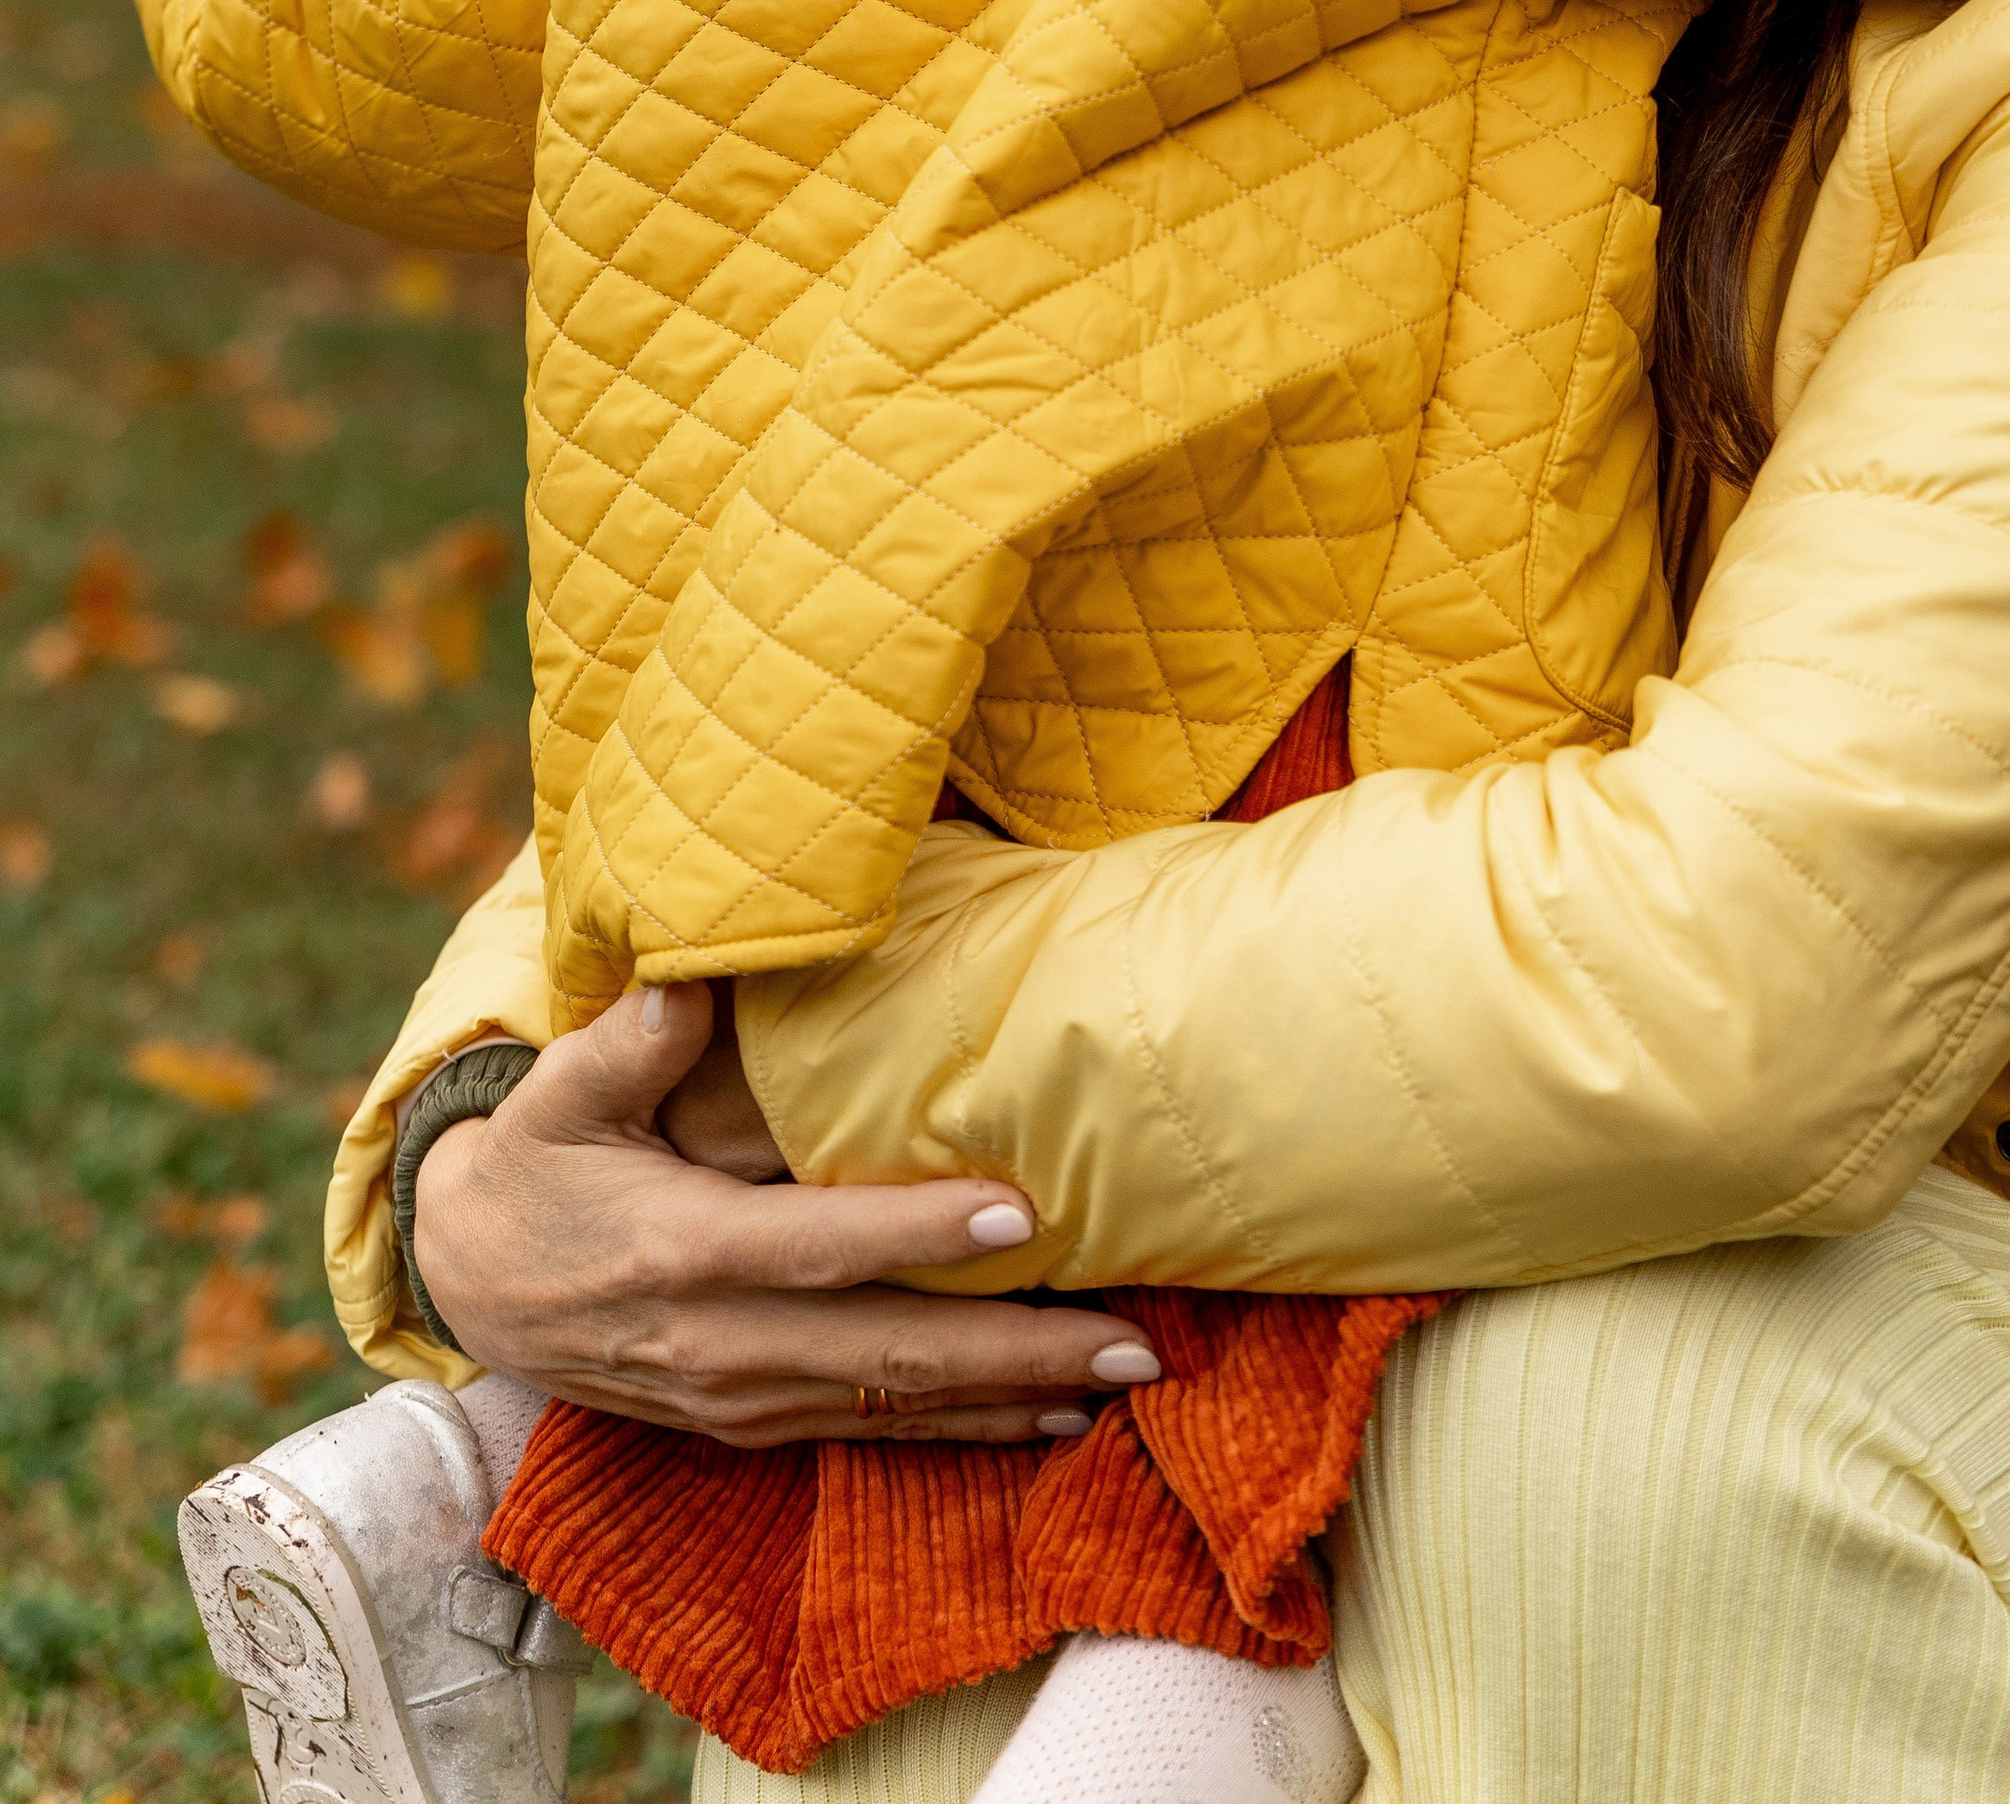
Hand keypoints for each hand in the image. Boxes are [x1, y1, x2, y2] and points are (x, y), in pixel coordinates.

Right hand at [411, 982, 1158, 1447]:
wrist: (467, 1282)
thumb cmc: (535, 1164)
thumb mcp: (558, 1095)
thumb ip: (625, 1042)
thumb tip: (690, 979)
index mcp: (682, 1250)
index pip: (821, 1247)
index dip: (920, 1236)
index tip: (1022, 1215)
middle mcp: (718, 1341)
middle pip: (887, 1351)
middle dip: (1019, 1349)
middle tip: (1138, 1339)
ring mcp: (735, 1397)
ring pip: (893, 1405)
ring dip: (1013, 1397)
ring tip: (1122, 1378)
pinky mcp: (744, 1425)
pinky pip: (867, 1433)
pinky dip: (960, 1432)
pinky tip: (1043, 1419)